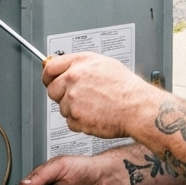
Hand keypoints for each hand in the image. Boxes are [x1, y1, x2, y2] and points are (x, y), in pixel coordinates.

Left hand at [43, 52, 160, 141]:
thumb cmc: (126, 88)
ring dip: (73, 109)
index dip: (48, 76)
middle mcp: (73, 79)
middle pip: (52, 90)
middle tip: (78, 98)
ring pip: (62, 108)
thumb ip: (82, 65)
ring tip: (94, 106)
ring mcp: (73, 99)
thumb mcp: (105, 64)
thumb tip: (68, 69)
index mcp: (80, 63)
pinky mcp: (76, 118)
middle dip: (61, 95)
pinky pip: (70, 122)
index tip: (49, 80)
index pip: (50, 67)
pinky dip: (80, 122)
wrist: (137, 108)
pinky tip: (95, 115)